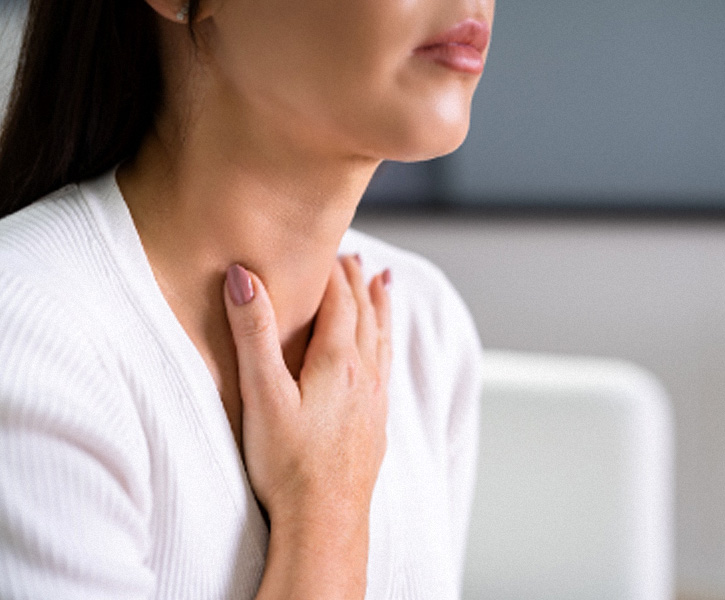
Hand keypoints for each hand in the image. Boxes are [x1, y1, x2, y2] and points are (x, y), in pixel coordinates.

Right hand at [223, 255, 391, 532]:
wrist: (326, 521)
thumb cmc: (289, 464)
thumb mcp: (262, 395)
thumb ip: (254, 334)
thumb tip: (245, 277)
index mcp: (338, 361)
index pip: (339, 300)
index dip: (333, 272)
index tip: (329, 247)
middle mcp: (364, 375)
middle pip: (364, 313)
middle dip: (356, 281)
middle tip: (354, 255)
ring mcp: (374, 400)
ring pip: (382, 338)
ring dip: (380, 306)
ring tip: (384, 283)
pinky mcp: (376, 423)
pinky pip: (387, 367)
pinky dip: (387, 342)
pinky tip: (383, 351)